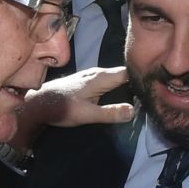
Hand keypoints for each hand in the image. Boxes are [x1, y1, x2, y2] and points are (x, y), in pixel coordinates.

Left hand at [18, 66, 135, 134]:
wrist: (37, 103)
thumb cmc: (60, 108)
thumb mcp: (87, 114)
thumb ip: (110, 113)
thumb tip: (133, 111)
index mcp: (101, 77)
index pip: (129, 73)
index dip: (141, 80)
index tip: (151, 91)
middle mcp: (97, 72)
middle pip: (123, 75)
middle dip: (135, 84)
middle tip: (146, 99)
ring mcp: (91, 76)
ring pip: (114, 78)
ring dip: (124, 87)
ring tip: (136, 99)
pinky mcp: (86, 82)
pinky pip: (107, 82)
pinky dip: (114, 88)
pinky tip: (116, 99)